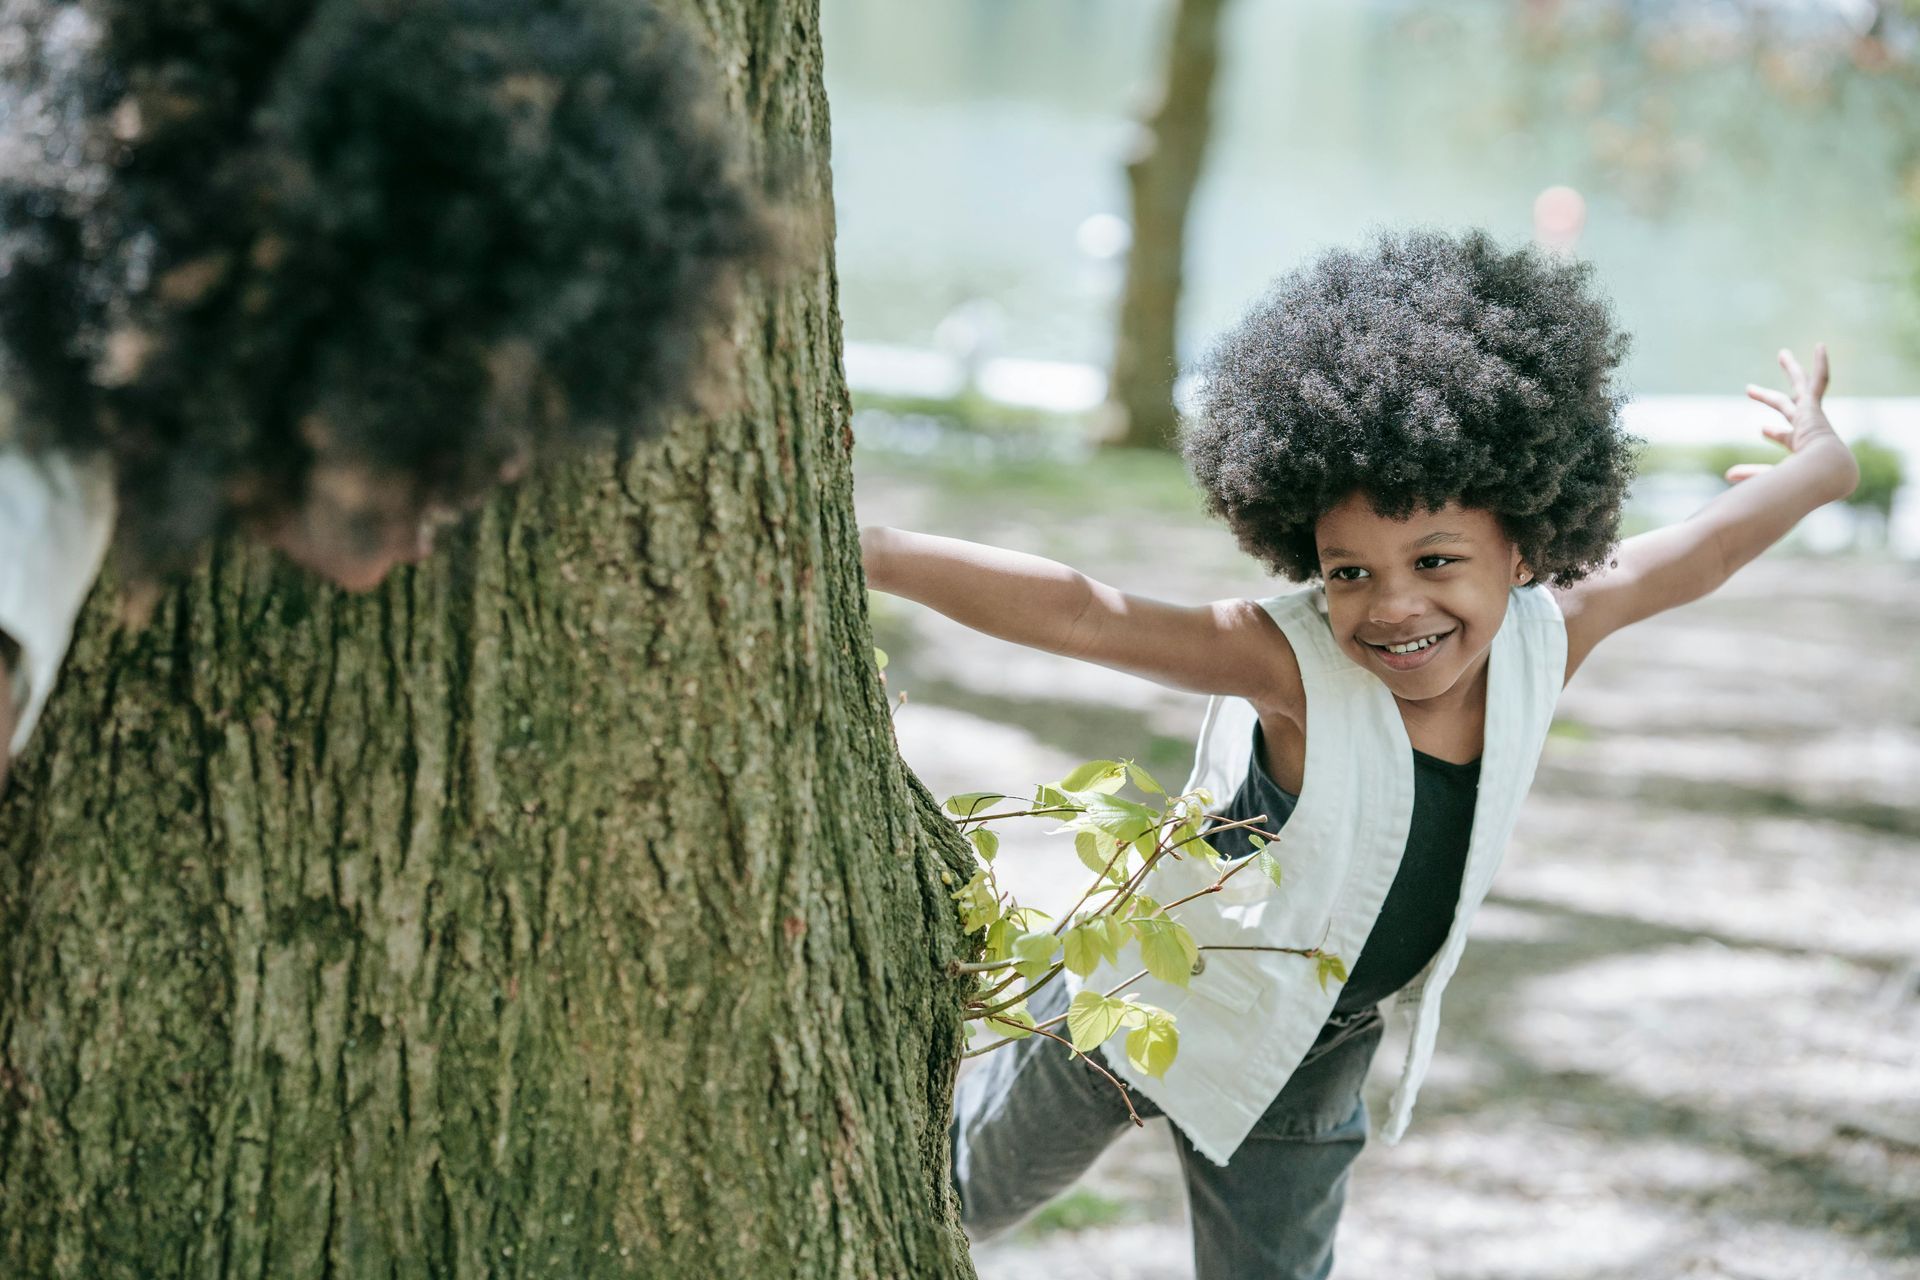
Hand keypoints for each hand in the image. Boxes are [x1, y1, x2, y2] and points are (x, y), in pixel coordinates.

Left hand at [1728, 344, 1853, 495]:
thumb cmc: (1800, 482)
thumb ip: (1751, 474)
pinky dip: (1820, 363)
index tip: (1763, 429)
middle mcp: (1808, 430)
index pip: (1786, 436)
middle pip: (1787, 408)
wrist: (1826, 473)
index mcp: (1801, 448)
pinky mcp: (1814, 406)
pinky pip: (1820, 380)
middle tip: (1749, 390)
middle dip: (1771, 399)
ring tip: (1781, 354)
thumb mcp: (1771, 479)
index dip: (1775, 433)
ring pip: (1801, 387)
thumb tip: (1727, 474)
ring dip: (1792, 370)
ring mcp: (1812, 417)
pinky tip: (1820, 346)